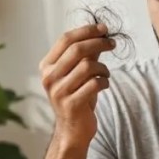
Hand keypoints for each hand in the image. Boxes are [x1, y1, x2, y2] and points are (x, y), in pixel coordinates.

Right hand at [38, 24, 114, 146]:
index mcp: (47, 66)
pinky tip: (104, 85)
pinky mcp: (71, 104)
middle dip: (98, 43)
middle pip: (77, 50)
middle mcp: (49, 77)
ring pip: (87, 66)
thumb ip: (87, 53)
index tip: (104, 28)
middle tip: (112, 43)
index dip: (86, 30)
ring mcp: (58, 92)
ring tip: (105, 74)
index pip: (65, 39)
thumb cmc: (77, 97)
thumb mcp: (79, 73)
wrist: (73, 130)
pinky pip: (94, 84)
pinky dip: (104, 82)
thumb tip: (101, 32)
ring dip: (102, 68)